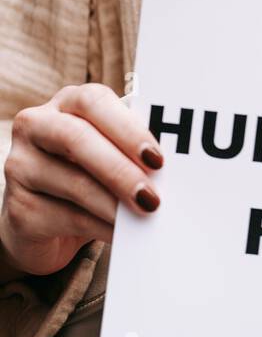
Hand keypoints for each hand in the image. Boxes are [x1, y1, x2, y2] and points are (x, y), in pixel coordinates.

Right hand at [0, 84, 163, 279]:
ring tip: (144, 216)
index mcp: (66, 103)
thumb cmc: (88, 172)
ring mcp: (21, 166)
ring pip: (74, 183)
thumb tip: (168, 169)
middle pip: (77, 139)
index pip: (93, 101)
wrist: (44, 219)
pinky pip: (67, 218)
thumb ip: (130, 149)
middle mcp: (36, 126)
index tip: (157, 158)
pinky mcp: (18, 208)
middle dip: (121, 170)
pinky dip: (102, 227)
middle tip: (153, 196)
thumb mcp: (108, 151)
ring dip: (115, 204)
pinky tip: (122, 234)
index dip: (127, 129)